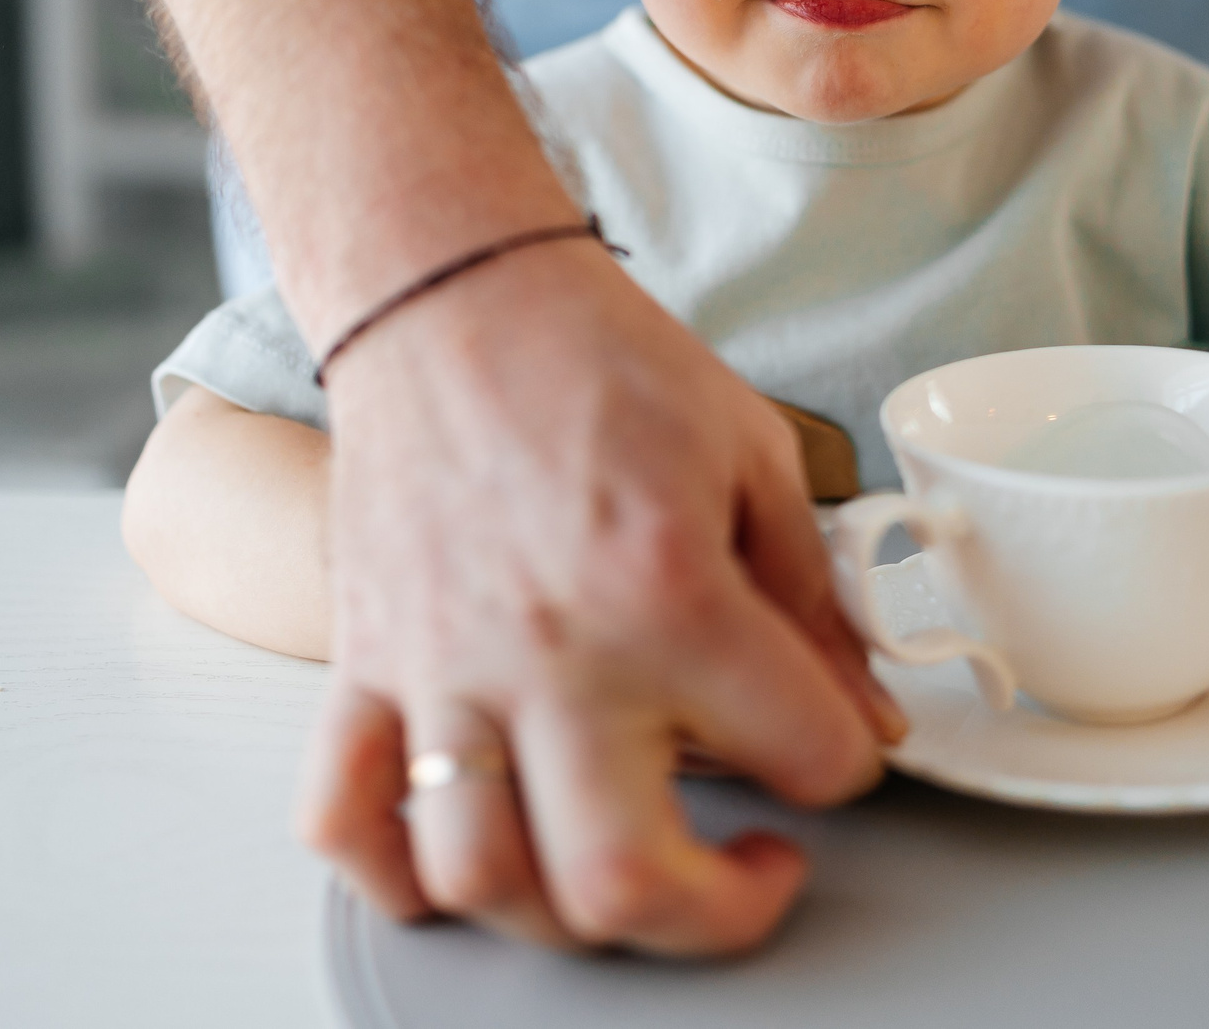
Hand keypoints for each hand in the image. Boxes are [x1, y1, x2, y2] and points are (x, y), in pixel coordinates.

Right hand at [299, 240, 901, 954]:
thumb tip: (860, 713)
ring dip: (567, 913)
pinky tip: (474, 856)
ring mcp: (442, 669)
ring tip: (623, 867)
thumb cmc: (596, 359)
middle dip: (719, 913)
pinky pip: (347, 817)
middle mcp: (549, 651)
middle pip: (623, 880)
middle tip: (753, 872)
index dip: (844, 763)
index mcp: (664, 589)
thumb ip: (815, 600)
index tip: (835, 746)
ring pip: (483, 879)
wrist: (453, 295)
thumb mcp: (754, 457)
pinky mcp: (366, 667)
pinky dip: (400, 872)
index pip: (800, 753)